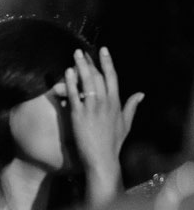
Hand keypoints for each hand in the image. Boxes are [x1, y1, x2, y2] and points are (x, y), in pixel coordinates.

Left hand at [65, 47, 143, 205]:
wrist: (102, 159)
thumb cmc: (113, 143)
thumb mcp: (126, 123)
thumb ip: (132, 107)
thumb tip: (141, 94)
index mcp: (116, 103)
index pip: (112, 77)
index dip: (107, 62)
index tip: (103, 50)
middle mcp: (105, 103)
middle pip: (98, 76)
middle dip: (90, 62)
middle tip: (81, 51)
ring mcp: (92, 108)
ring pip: (87, 82)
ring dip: (81, 67)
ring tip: (74, 55)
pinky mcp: (78, 115)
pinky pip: (74, 95)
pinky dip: (71, 82)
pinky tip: (67, 72)